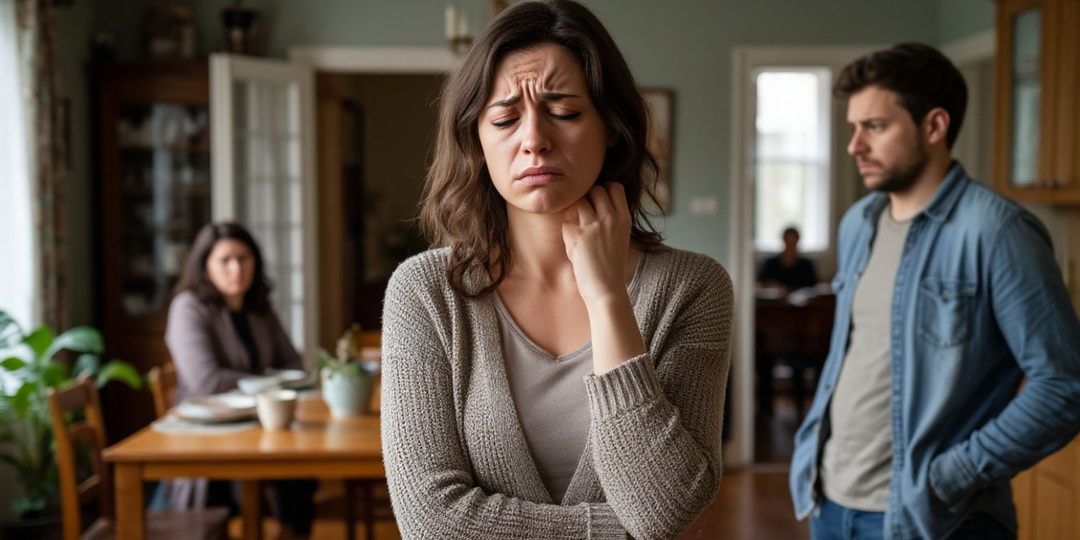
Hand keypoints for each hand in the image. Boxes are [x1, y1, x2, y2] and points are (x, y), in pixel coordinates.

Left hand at [561, 182, 631, 305]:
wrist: (607, 290)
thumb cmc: (611, 266)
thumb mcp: (620, 237)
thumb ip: (611, 218)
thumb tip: (592, 200)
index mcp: (625, 218)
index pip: (614, 187)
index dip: (604, 190)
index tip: (598, 203)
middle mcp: (611, 218)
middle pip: (595, 190)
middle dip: (588, 199)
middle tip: (585, 217)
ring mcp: (594, 226)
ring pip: (579, 202)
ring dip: (575, 213)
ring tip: (578, 230)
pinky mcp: (578, 236)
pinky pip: (566, 221)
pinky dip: (567, 232)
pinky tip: (575, 246)